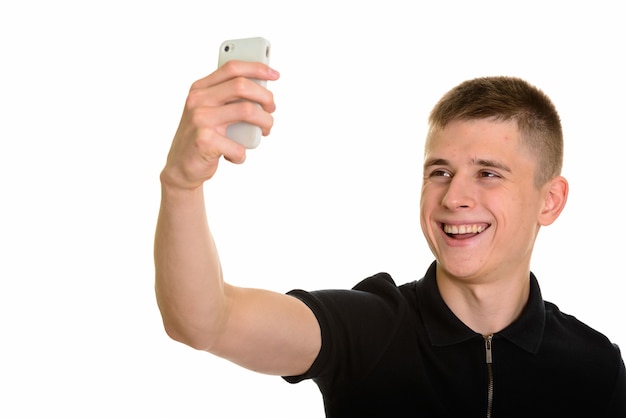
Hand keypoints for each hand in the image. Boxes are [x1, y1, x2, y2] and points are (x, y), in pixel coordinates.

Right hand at [161, 61, 279, 189]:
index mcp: (200, 89)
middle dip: (266, 97)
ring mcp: (200, 120)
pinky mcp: (205, 141)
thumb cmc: (202, 139)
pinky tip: (236, 156)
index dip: (256, 68)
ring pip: (247, 111)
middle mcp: (198, 100)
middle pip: (242, 86)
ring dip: (265, 122)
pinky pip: (239, 146)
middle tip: (271, 109)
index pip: (231, 68)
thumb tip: (262, 91)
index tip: (274, 75)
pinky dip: (243, 154)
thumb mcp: (209, 112)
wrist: (180, 168)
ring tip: (265, 130)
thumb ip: (227, 99)